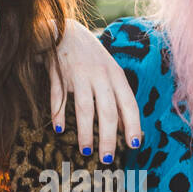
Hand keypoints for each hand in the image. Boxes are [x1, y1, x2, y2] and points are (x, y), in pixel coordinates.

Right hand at [47, 20, 142, 158]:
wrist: (67, 32)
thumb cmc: (93, 59)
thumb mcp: (111, 74)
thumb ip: (118, 100)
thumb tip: (127, 130)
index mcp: (116, 76)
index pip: (129, 104)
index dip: (132, 125)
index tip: (134, 145)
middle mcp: (101, 76)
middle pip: (107, 111)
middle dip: (108, 138)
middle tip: (107, 159)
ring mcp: (80, 75)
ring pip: (84, 108)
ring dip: (85, 132)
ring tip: (87, 151)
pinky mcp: (60, 74)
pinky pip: (59, 97)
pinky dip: (58, 114)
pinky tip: (59, 129)